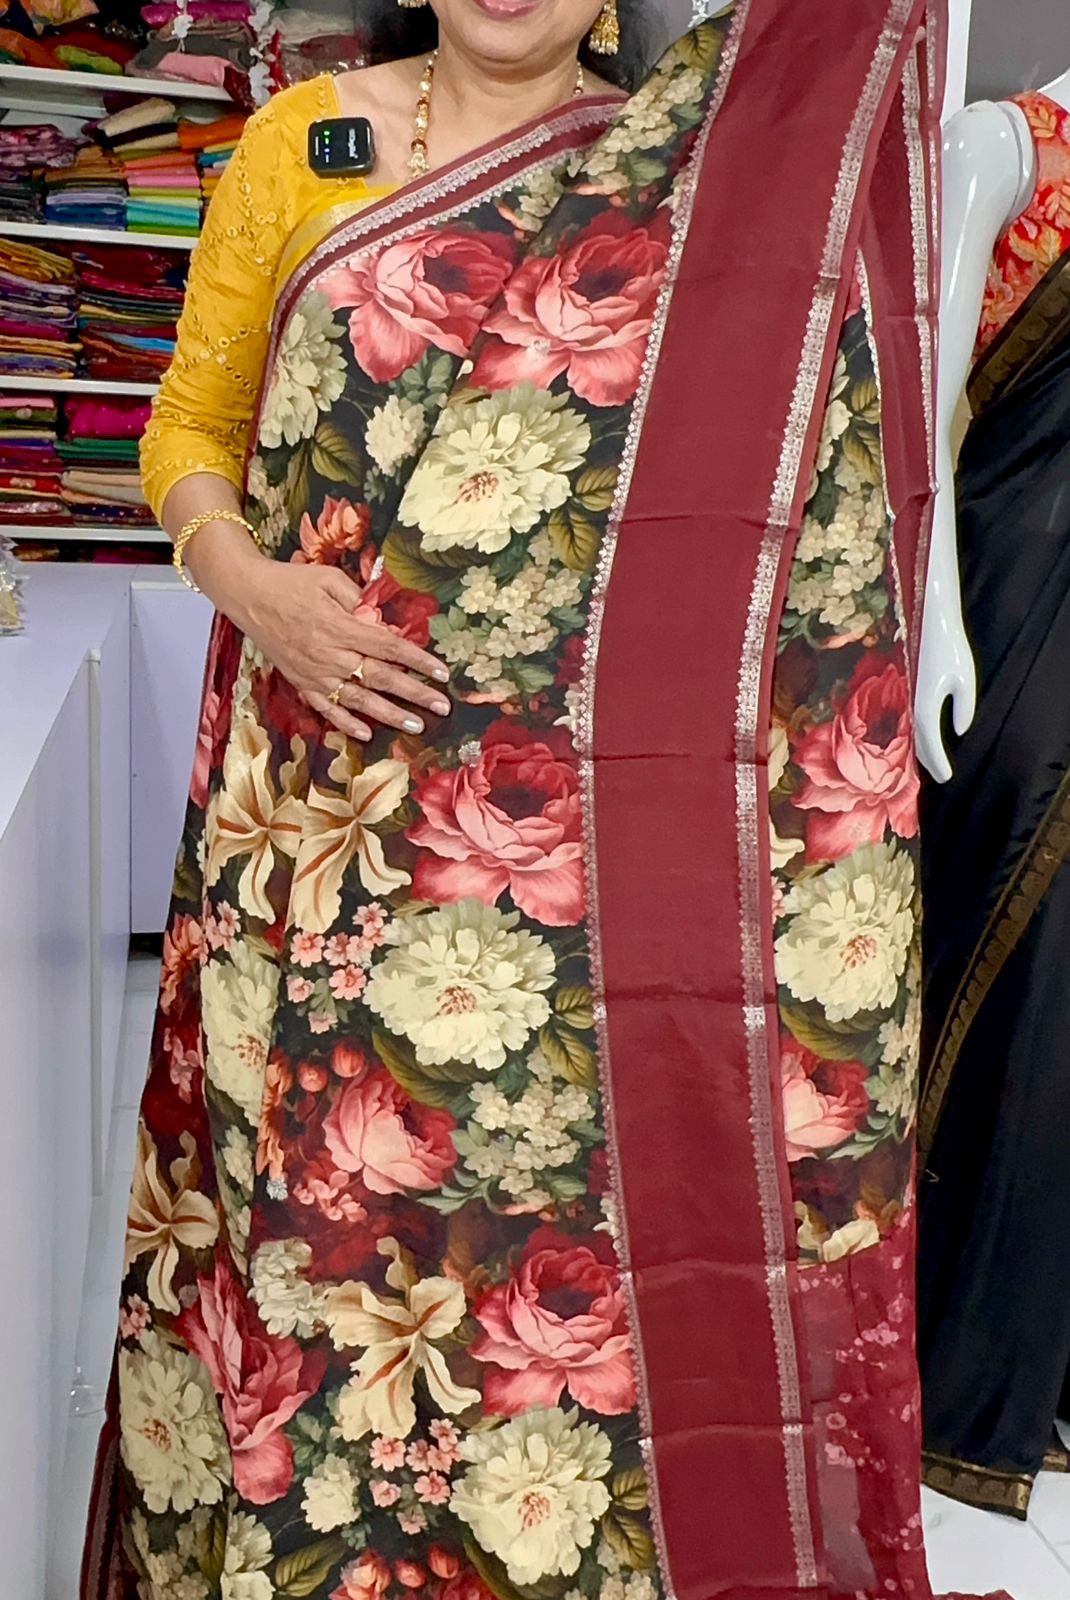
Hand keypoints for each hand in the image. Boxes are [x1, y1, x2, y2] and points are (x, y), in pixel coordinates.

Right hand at [239, 561, 450, 742]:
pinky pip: (327, 709)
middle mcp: (330, 655)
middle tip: (442, 705)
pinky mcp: (301, 682)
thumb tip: (386, 626)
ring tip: (416, 724)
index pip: (389, 648)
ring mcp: (315, 673)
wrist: (247, 594)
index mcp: (340, 627)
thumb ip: (360, 603)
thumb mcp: (330, 580)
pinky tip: (366, 734)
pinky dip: (346, 723)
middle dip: (415, 693)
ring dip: (390, 714)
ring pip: (359, 700)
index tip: (441, 672)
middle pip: (381, 678)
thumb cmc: (291, 581)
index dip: (418, 661)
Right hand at [914, 601, 976, 783]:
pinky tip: (922, 735)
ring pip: (910, 730)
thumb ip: (964, 706)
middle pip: (916, 740)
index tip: (946, 778)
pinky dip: (916, 731)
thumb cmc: (950, 645)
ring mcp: (905, 696)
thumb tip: (958, 732)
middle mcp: (910, 703)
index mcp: (924, 703)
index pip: (929, 742)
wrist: (928, 618)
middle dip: (928, 760)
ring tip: (931, 761)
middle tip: (940, 776)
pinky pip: (909, 718)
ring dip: (920, 747)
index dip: (937, 762)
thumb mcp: (965, 676)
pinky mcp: (905, 689)